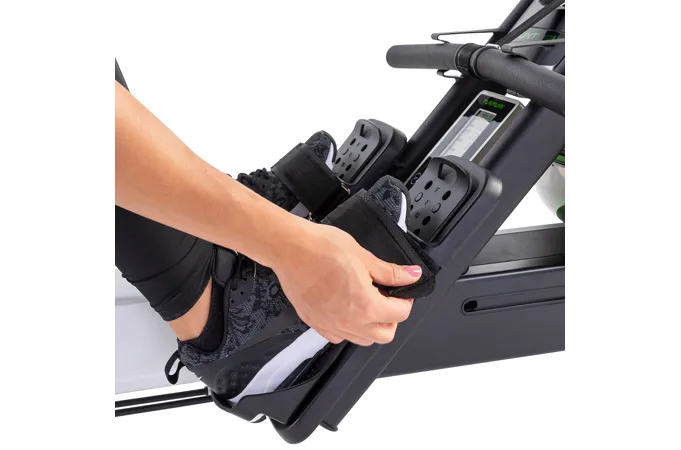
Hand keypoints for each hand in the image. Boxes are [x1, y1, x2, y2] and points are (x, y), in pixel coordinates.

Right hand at [271, 221, 421, 345]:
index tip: (402, 291)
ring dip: (371, 326)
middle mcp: (349, 322)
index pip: (400, 314)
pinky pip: (338, 337)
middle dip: (392, 319)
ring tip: (367, 304)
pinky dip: (348, 328)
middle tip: (387, 299)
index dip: (406, 301)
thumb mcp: (364, 256)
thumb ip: (390, 272)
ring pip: (362, 340)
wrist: (290, 248)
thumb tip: (411, 275)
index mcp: (366, 306)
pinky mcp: (315, 323)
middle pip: (384, 335)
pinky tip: (346, 309)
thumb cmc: (321, 249)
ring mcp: (331, 325)